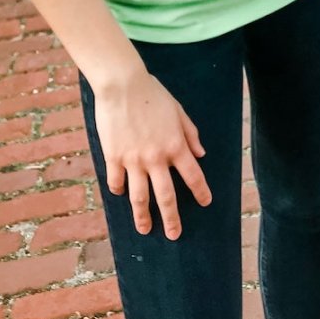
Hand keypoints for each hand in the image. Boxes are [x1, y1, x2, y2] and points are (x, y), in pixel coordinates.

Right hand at [94, 67, 211, 238]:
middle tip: (175, 234)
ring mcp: (133, 160)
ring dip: (143, 217)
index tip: (205, 202)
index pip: (193, 175)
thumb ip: (190, 133)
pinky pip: (116, 182)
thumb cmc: (152, 93)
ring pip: (140, 198)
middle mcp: (156, 157)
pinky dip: (120, 191)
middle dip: (172, 219)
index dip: (200, 191)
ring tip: (145, 229)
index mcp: (175, 145)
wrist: (122, 84)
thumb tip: (201, 153)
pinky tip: (122, 195)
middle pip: (166, 196)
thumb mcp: (178, 110)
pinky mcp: (114, 157)